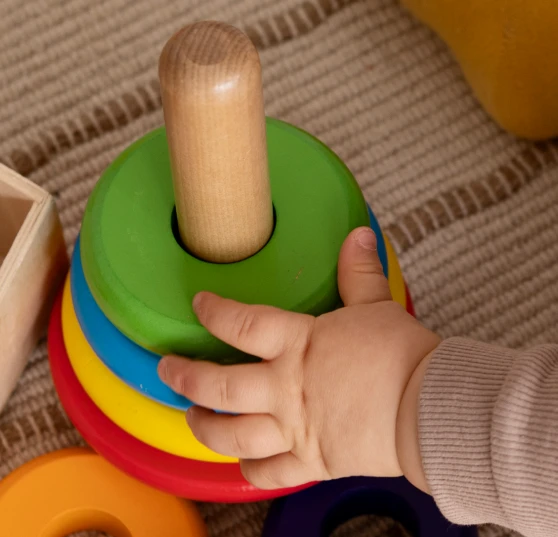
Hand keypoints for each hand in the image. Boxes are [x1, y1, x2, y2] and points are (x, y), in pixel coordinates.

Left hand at [158, 226, 439, 489]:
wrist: (431, 408)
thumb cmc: (404, 357)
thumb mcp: (378, 306)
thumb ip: (360, 272)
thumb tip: (359, 235)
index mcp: (299, 345)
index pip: (241, 322)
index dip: (214, 311)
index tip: (200, 304)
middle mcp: (286, 388)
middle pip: (218, 386)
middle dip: (185, 377)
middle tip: (167, 370)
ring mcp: (294, 428)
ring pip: (232, 435)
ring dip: (203, 428)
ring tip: (190, 419)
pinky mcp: (312, 460)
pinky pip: (270, 474)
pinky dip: (250, 472)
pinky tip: (240, 464)